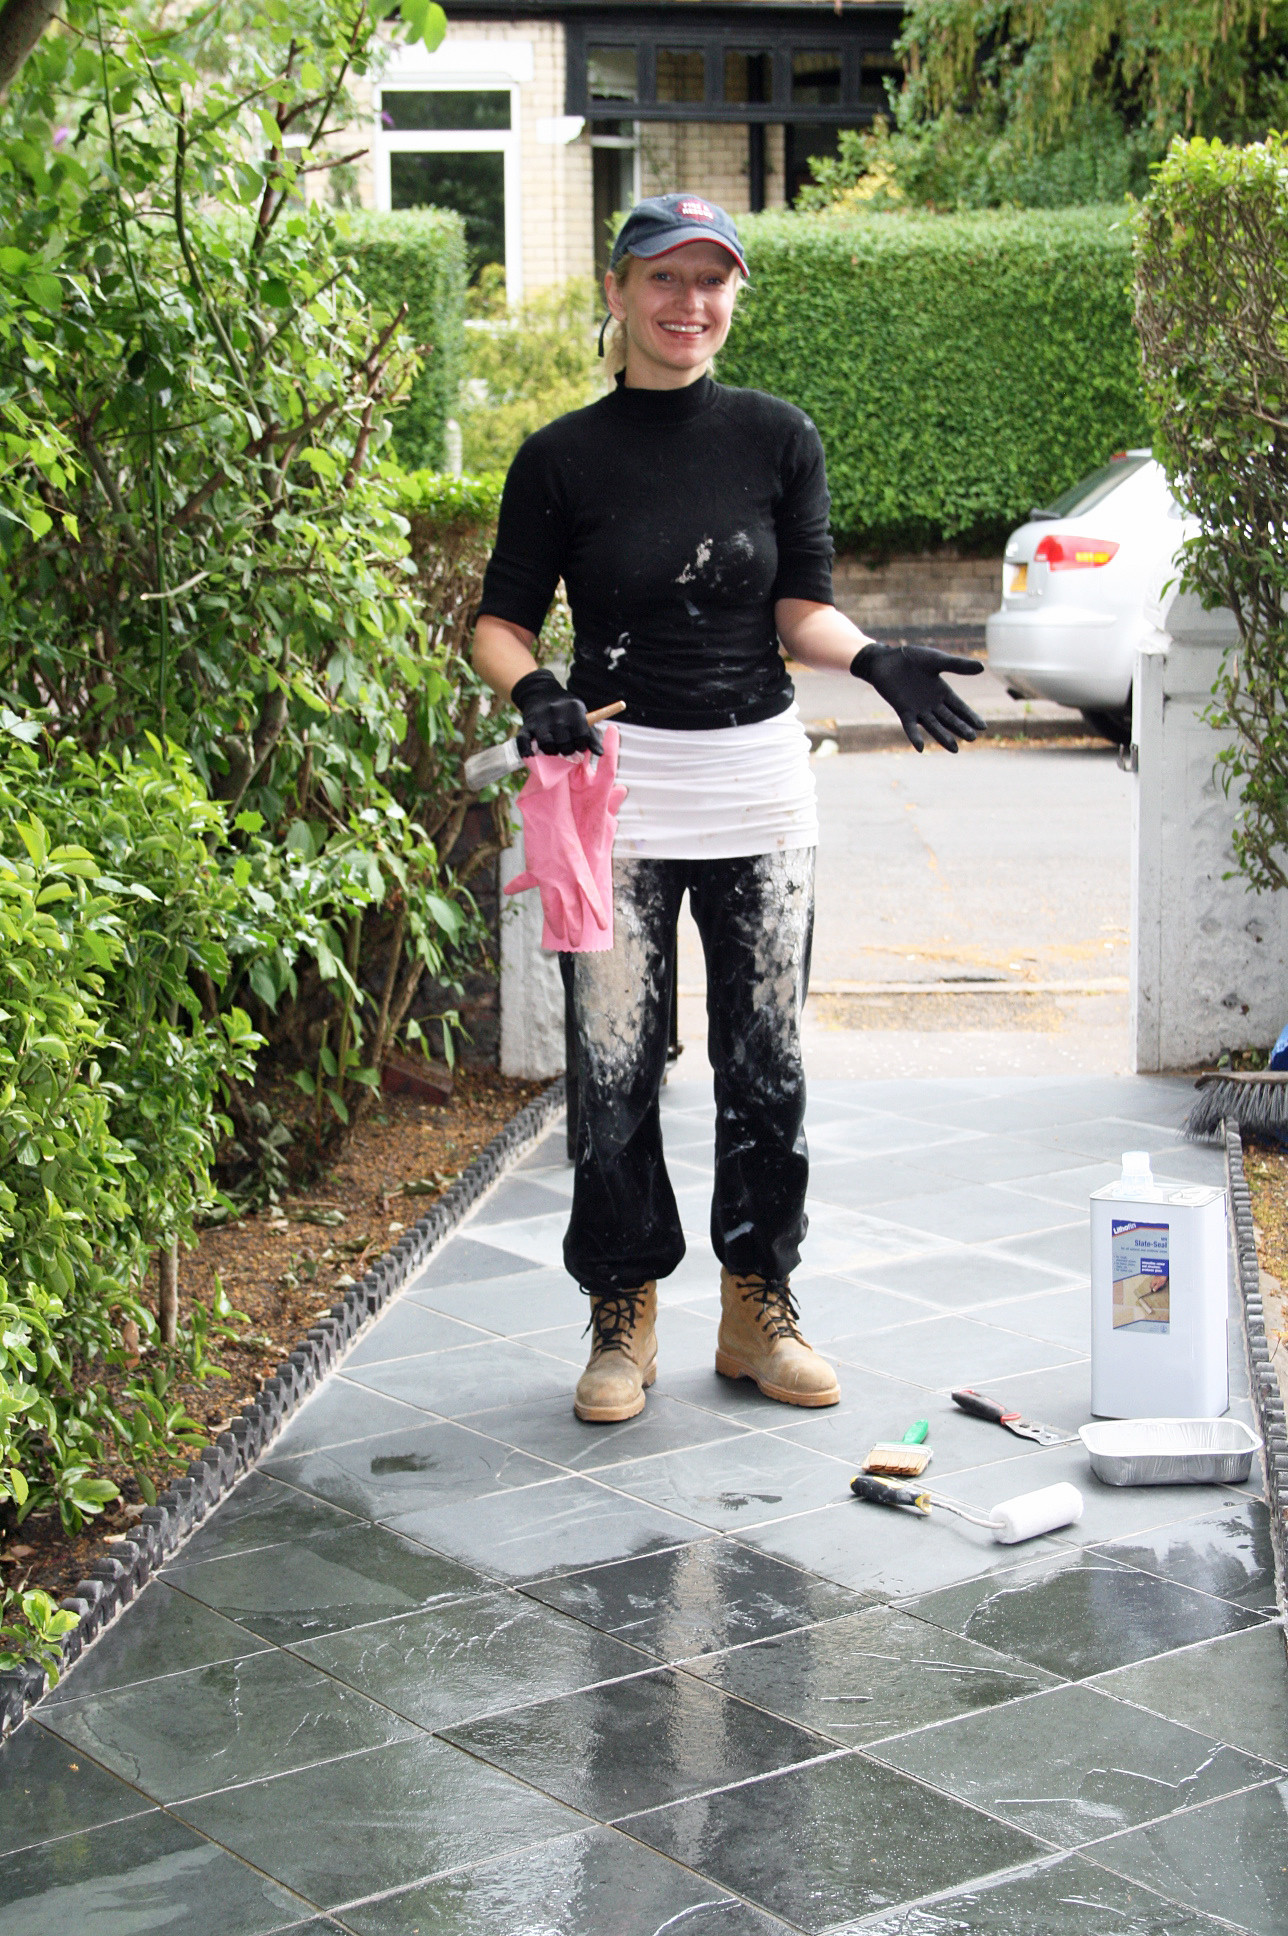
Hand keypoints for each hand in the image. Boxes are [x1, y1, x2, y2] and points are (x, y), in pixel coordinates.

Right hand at [511, 669, 602, 757]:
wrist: (541, 692)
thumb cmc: (566, 709)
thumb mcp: (581, 715)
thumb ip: (591, 735)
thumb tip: (601, 753)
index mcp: (574, 709)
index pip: (582, 737)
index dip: (581, 745)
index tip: (579, 745)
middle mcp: (557, 713)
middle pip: (564, 744)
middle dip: (567, 750)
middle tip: (566, 748)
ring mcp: (541, 718)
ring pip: (547, 745)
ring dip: (551, 751)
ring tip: (554, 748)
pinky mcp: (527, 724)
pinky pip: (524, 741)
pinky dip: (526, 751)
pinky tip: (531, 754)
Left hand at [850, 643, 986, 752]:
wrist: (887, 659)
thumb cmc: (912, 658)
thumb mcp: (938, 660)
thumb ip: (958, 665)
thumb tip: (982, 667)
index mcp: (942, 692)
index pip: (960, 707)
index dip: (970, 717)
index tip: (983, 727)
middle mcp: (932, 704)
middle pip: (949, 719)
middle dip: (960, 728)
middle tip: (972, 738)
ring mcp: (918, 709)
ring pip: (933, 726)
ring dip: (943, 736)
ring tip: (954, 748)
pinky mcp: (903, 710)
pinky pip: (910, 726)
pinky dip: (914, 736)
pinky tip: (920, 747)